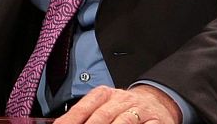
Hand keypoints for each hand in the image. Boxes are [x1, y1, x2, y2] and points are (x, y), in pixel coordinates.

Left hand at [56, 85, 181, 123]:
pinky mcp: (155, 121)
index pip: (83, 108)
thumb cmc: (123, 108)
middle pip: (102, 116)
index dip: (70, 120)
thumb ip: (85, 114)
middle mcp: (121, 100)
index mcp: (104, 94)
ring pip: (123, 122)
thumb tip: (61, 123)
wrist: (155, 102)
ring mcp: (139, 110)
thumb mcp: (103, 105)